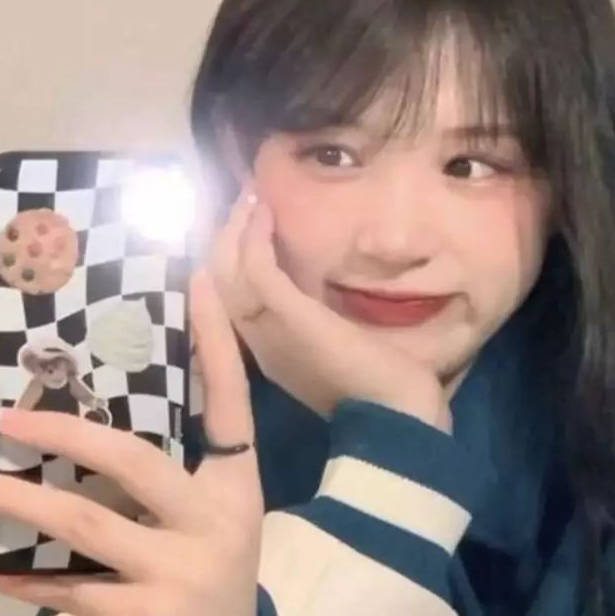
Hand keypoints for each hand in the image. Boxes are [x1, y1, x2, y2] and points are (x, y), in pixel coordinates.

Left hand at [0, 272, 262, 615]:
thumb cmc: (216, 574)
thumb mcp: (213, 517)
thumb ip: (170, 477)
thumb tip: (86, 429)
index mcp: (237, 485)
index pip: (230, 402)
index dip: (215, 343)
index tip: (194, 283)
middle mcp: (215, 519)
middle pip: (132, 459)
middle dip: (65, 433)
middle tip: (6, 417)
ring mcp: (181, 570)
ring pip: (84, 522)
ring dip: (16, 500)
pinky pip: (68, 588)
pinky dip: (22, 577)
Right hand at [211, 191, 451, 430]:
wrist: (396, 416)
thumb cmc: (378, 387)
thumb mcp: (335, 350)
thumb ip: (316, 325)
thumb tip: (321, 294)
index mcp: (267, 351)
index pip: (229, 300)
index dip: (229, 261)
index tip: (242, 225)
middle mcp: (256, 340)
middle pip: (218, 281)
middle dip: (224, 238)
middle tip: (240, 201)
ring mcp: (267, 329)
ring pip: (226, 271)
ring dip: (234, 230)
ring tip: (247, 198)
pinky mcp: (287, 315)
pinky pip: (256, 269)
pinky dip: (253, 238)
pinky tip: (262, 211)